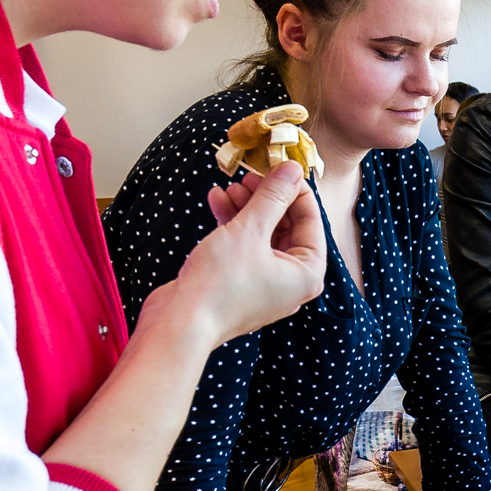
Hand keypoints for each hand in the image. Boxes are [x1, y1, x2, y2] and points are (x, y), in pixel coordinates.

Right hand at [167, 162, 326, 347]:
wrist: (179, 324)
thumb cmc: (220, 284)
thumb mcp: (250, 230)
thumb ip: (272, 197)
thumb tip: (291, 168)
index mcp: (307, 273)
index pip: (311, 220)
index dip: (295, 190)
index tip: (280, 166)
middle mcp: (291, 282)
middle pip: (287, 227)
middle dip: (267, 198)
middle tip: (251, 174)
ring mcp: (265, 285)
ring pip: (262, 236)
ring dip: (247, 208)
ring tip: (230, 186)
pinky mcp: (240, 284)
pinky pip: (244, 248)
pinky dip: (233, 225)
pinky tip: (217, 200)